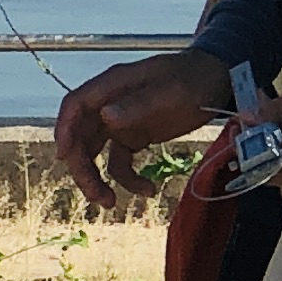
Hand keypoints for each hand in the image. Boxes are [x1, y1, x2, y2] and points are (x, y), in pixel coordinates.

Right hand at [53, 47, 227, 207]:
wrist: (217, 78)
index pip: (75, 105)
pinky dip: (128, 179)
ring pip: (94, 154)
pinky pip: (120, 162)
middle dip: (82, 168)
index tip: (64, 156)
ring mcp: (120, 122)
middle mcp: (110, 104)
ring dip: (96, 179)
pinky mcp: (134, 137)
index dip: (64, 129)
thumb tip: (106, 116)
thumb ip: (139, 103)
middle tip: (96, 196)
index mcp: (112, 85)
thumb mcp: (171, 91)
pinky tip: (149, 190)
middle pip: (80, 137)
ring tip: (110, 202)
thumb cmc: (194, 78)